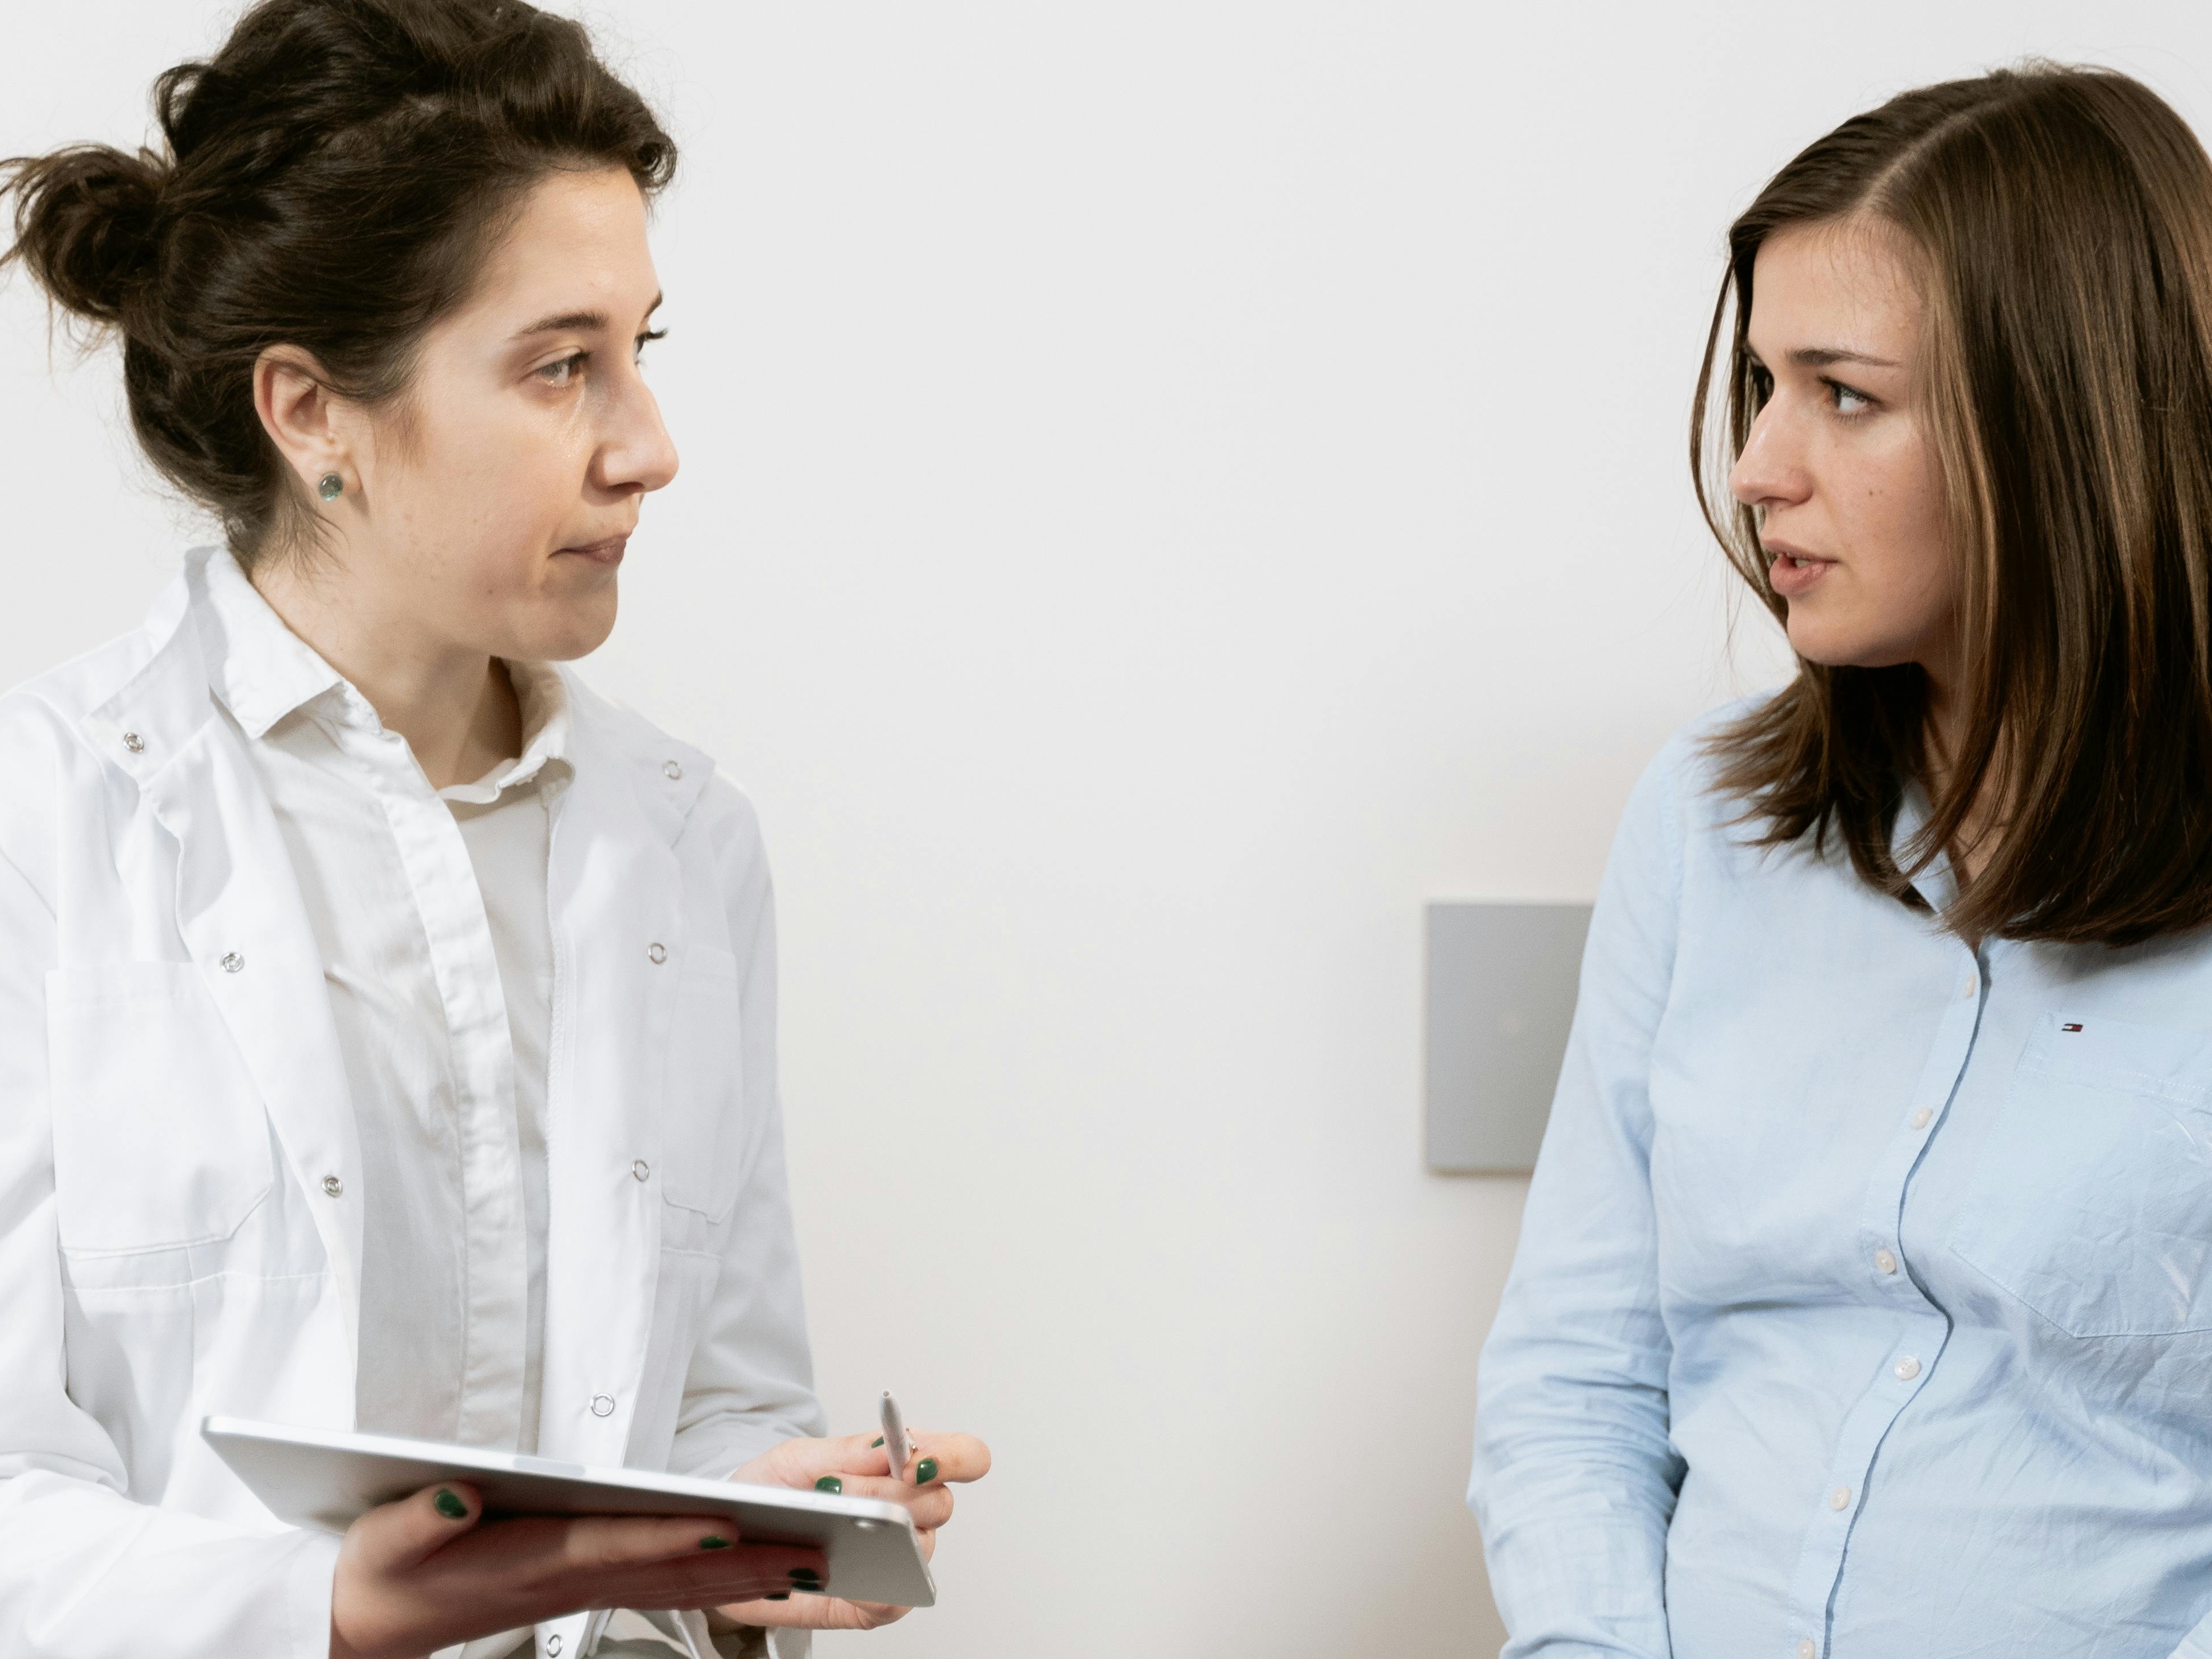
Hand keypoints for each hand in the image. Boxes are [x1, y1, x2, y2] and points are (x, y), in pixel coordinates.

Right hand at [327, 1481, 828, 1658]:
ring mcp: (586, 1588)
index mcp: (526, 1562)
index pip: (610, 1547)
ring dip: (750, 1574)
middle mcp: (570, 1579)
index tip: (724, 1524)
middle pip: (670, 1569)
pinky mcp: (590, 1585)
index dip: (668, 1537)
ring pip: (682, 1583)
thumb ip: (421, 1519)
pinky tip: (766, 1572)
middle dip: (745, 1559)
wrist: (376, 1624)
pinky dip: (722, 1581)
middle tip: (817, 1547)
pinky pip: (670, 1586)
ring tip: (820, 1559)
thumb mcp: (384, 1541)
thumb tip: (460, 1495)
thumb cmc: (385, 1574)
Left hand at [709, 1427, 991, 1631]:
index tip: (910, 1462)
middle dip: (892, 1493)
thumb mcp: (798, 1457)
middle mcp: (911, 1513)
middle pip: (942, 1504)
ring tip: (831, 1526)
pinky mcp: (876, 1603)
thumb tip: (891, 1445)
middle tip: (839, 1489)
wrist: (730, 1539)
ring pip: (921, 1549)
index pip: (964, 1456)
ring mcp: (899, 1559)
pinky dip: (873, 1588)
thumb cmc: (772, 1491)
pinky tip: (843, 1573)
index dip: (952, 1457)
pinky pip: (896, 1603)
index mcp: (903, 1466)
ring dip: (878, 1534)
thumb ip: (849, 1451)